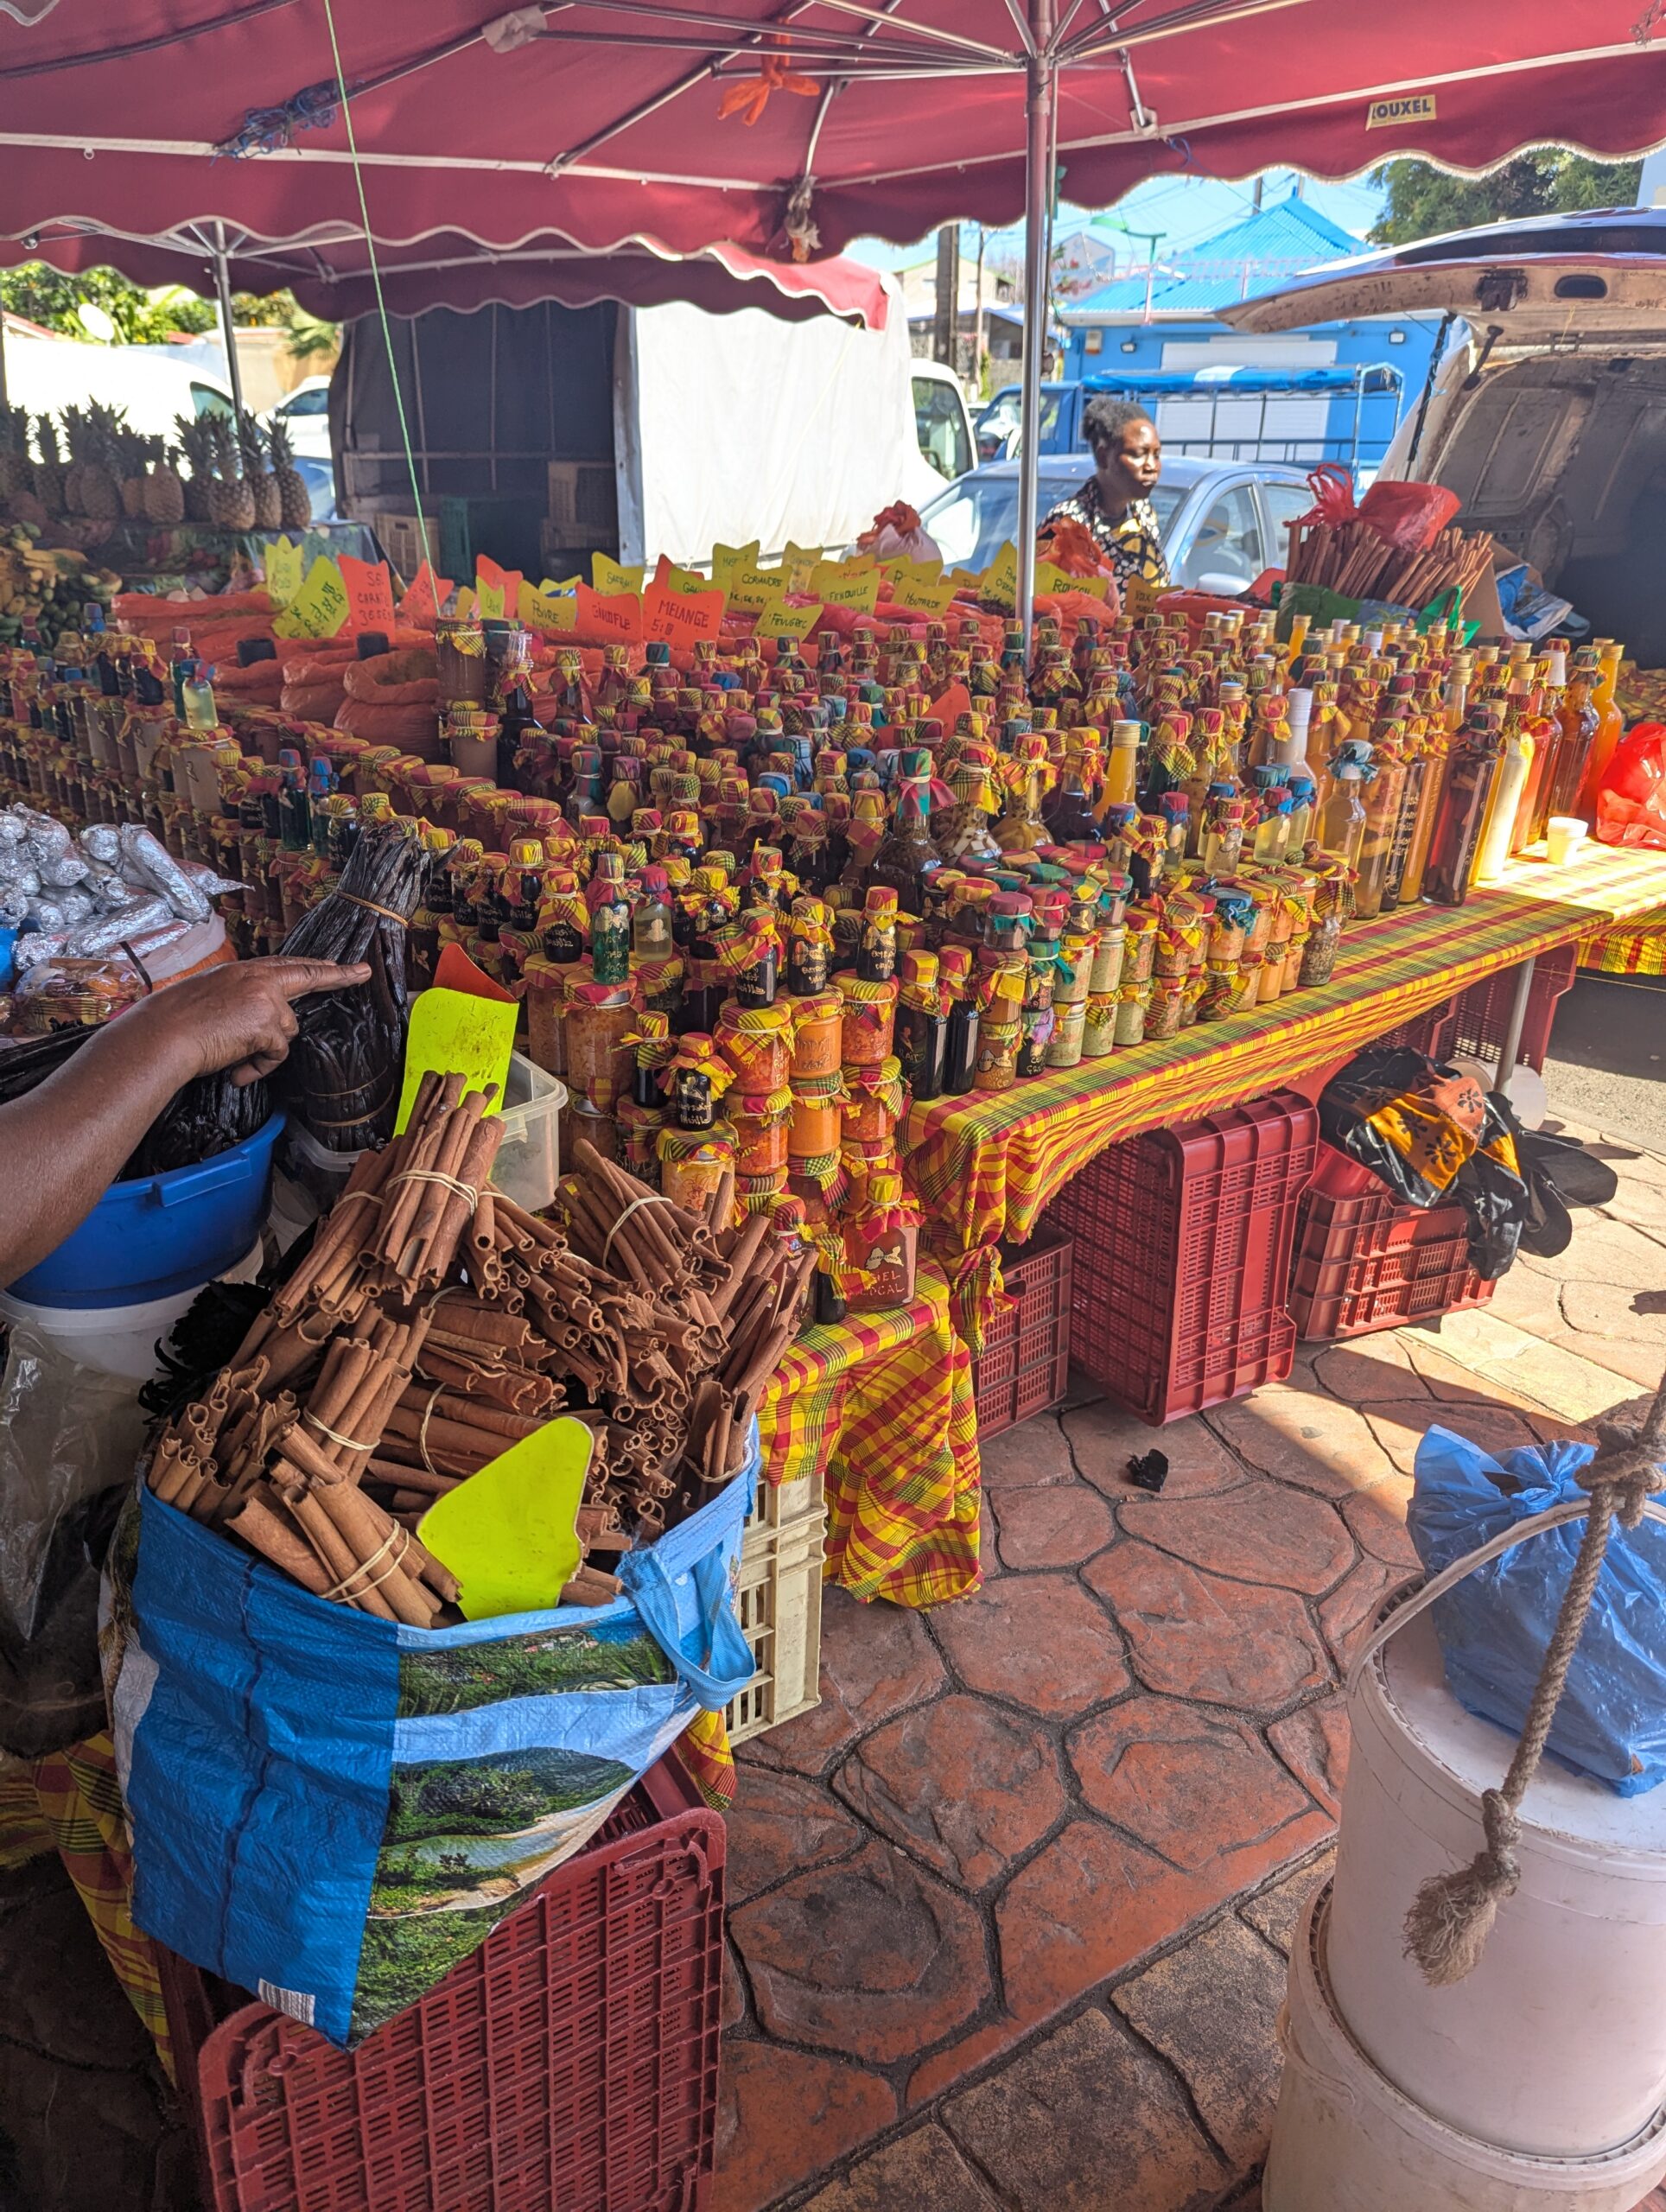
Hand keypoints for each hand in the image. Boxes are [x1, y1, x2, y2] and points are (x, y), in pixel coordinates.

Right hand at [144, 957, 372, 1085]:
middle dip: (339, 976)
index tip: (336, 962)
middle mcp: (259, 980)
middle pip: (307, 977)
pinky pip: (276, 1055)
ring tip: (231, 1054)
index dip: (312, 966)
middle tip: (362, 972)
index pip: (286, 965)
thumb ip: (240, 1000)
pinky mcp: (269, 1025)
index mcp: (243, 971)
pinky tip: (235, 1067)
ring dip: (264, 1049)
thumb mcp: (210, 997)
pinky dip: (258, 1067)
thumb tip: (257, 1024)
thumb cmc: (175, 1022)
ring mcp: (266, 1000)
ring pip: (286, 1032)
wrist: (162, 1033)